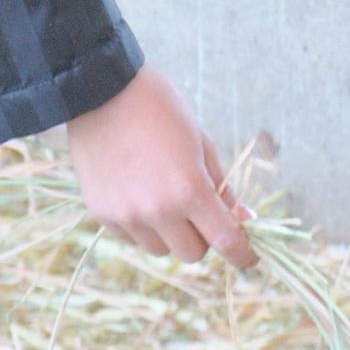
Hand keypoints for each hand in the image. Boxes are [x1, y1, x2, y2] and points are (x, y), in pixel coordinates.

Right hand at [64, 68, 252, 266]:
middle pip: (192, 254)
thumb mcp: (202, 143)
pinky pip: (132, 237)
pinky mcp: (101, 213)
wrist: (101, 91)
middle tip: (201, 212)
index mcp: (188, 189)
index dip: (242, 254)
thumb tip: (242, 218)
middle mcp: (156, 210)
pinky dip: (143, 226)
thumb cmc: (161, 109)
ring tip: (165, 197)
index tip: (249, 258)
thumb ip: (221, 187)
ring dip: (171, 234)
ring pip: (160, 250)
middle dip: (203, 238)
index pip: (225, 241)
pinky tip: (139, 193)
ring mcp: (125, 215)